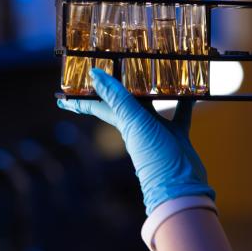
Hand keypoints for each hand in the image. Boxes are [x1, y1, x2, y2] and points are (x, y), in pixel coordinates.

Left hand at [57, 68, 213, 214]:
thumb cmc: (155, 156)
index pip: (96, 107)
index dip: (79, 100)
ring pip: (152, 103)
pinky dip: (184, 101)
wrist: (180, 185)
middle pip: (124, 100)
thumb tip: (95, 74)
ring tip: (153, 69)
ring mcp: (157, 130)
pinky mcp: (176, 134)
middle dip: (117, 86)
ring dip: (151, 88)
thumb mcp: (135, 123)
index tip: (62, 94)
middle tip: (113, 65)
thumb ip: (118, 98)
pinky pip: (180, 113)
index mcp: (123, 122)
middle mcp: (137, 125)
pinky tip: (189, 90)